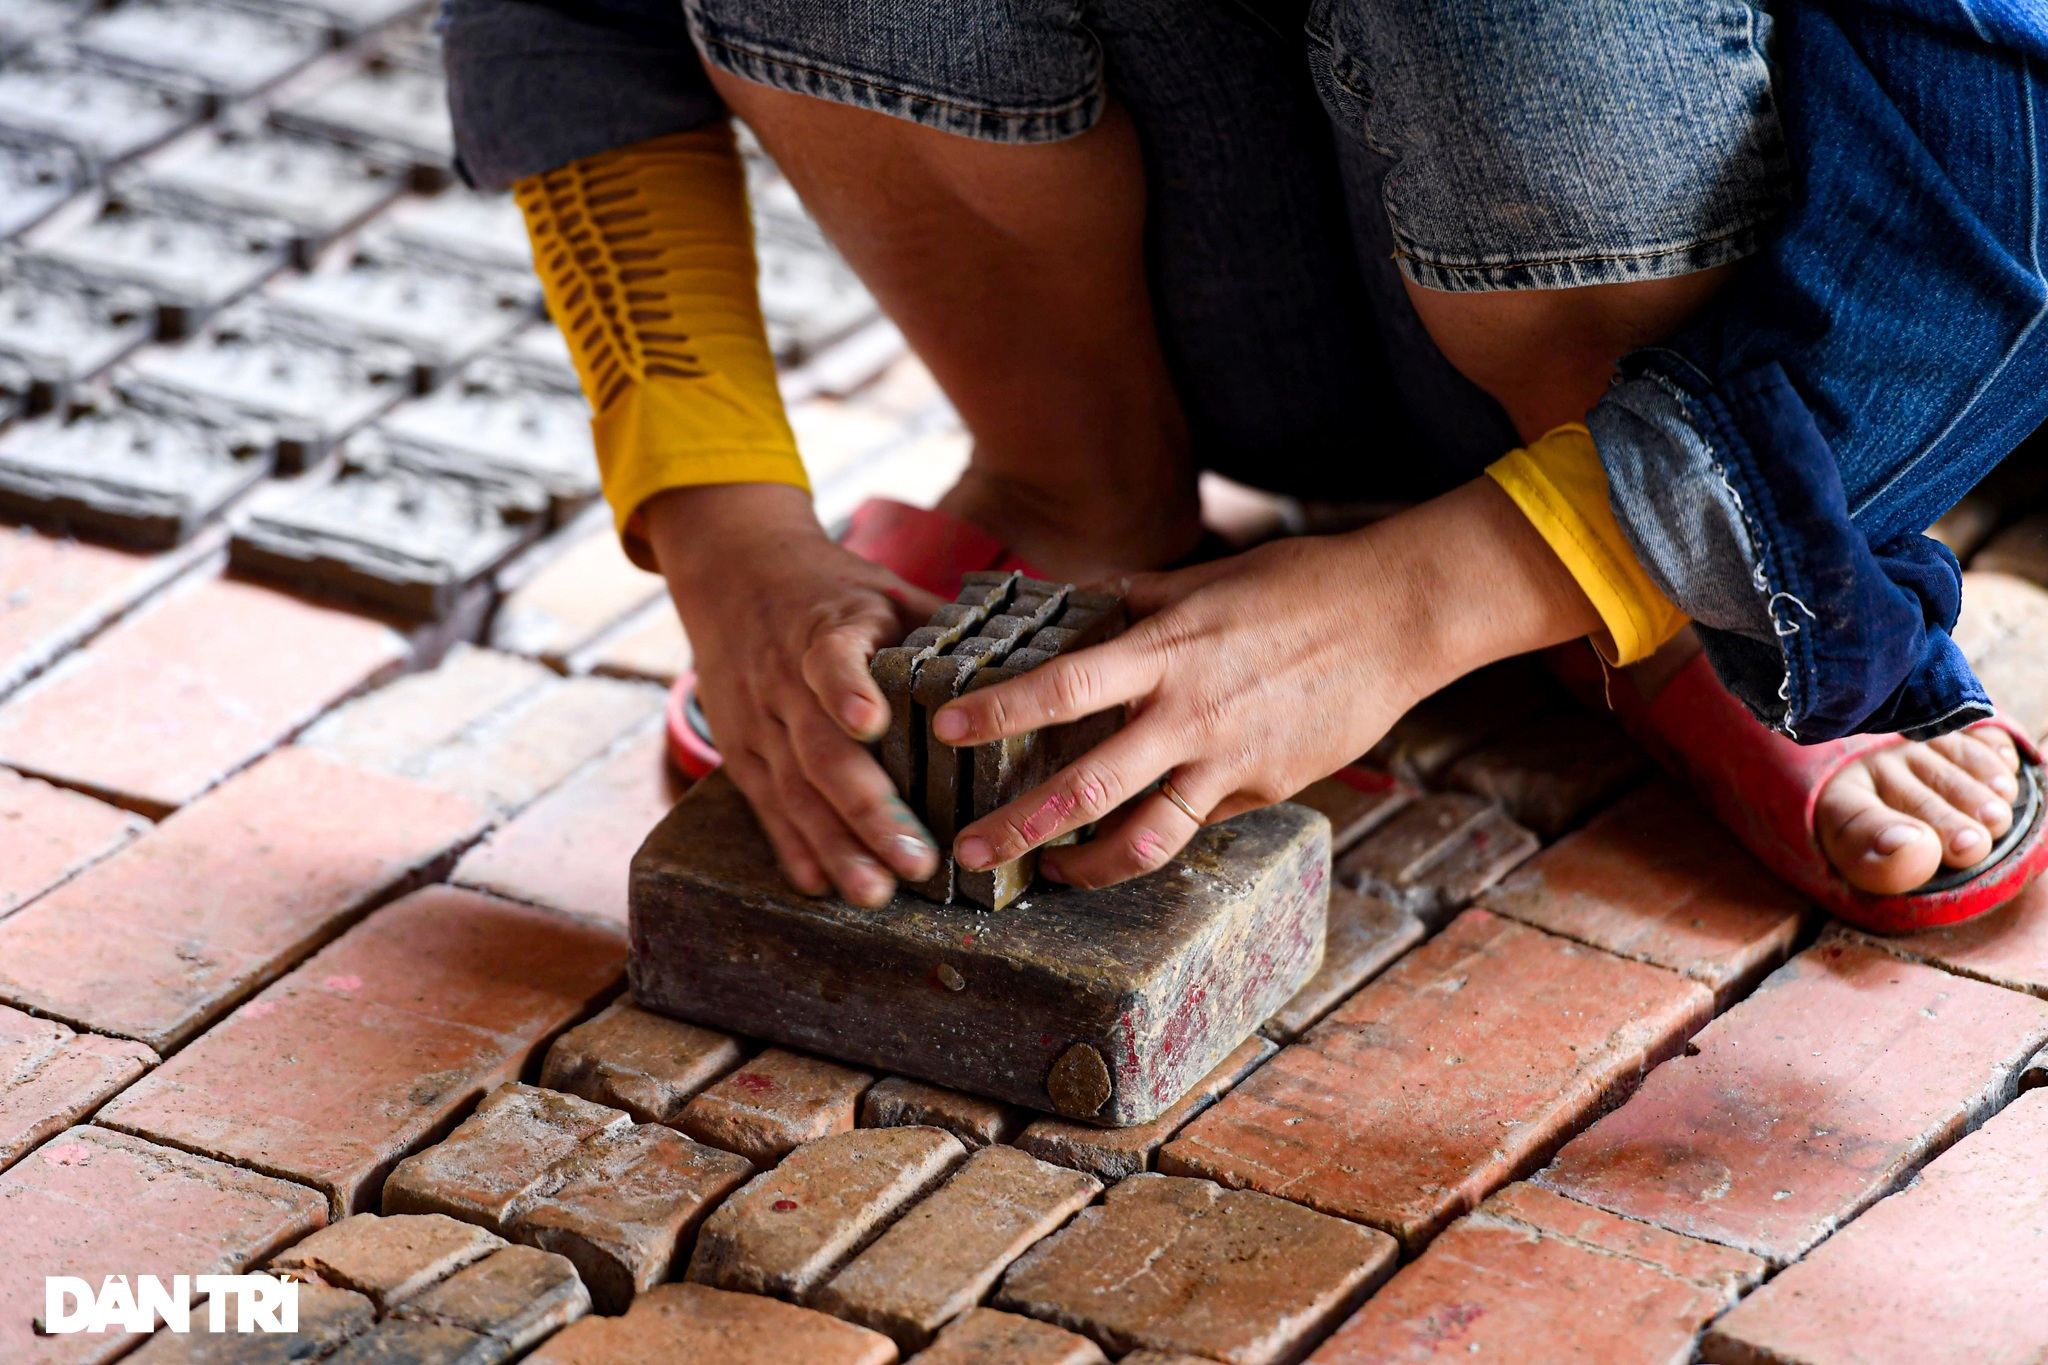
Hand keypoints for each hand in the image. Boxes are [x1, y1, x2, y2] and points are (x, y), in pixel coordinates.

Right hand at [642, 483, 944, 904]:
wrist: (736, 572)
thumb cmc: (833, 590)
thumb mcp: (887, 591)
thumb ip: (942, 630)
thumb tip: (1033, 663)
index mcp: (827, 629)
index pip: (829, 658)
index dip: (847, 689)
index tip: (871, 723)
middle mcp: (785, 679)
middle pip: (819, 748)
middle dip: (868, 807)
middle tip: (916, 857)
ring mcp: (759, 720)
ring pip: (792, 789)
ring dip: (834, 845)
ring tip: (875, 891)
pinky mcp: (742, 751)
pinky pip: (766, 805)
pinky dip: (792, 847)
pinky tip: (822, 884)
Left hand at [932, 478, 1602, 887]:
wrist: (1397, 615)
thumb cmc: (1296, 585)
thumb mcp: (1202, 579)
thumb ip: (1131, 599)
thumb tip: (1065, 597)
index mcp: (1165, 651)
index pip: (1063, 686)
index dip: (1000, 711)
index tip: (946, 730)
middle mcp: (1189, 713)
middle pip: (1086, 787)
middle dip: (1017, 828)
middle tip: (965, 853)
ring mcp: (1231, 759)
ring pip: (1146, 838)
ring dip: (1086, 867)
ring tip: (1049, 874)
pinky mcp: (1267, 788)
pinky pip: (1201, 822)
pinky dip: (1162, 833)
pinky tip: (1136, 835)